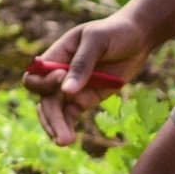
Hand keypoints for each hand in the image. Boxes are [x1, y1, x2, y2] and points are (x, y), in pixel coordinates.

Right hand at [24, 13, 150, 145]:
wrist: (138, 38)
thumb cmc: (114, 31)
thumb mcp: (97, 41)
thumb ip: (81, 64)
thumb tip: (66, 91)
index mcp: (57, 55)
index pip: (36, 75)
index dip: (44, 82)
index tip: (61, 79)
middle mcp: (59, 74)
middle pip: (44, 98)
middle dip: (50, 116)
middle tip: (61, 135)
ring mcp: (73, 88)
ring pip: (55, 111)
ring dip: (56, 126)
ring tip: (64, 142)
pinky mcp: (86, 99)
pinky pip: (70, 115)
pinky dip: (67, 126)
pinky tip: (69, 138)